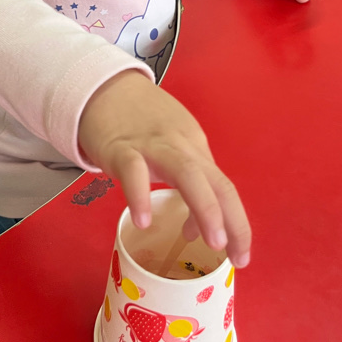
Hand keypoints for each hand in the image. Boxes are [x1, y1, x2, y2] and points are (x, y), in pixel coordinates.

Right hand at [78, 71, 250, 268]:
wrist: (103, 86)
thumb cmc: (139, 123)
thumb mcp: (172, 147)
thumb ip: (187, 184)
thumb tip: (197, 228)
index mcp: (195, 148)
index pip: (224, 187)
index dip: (235, 222)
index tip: (238, 254)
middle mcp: (182, 146)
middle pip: (217, 182)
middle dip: (233, 220)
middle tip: (236, 255)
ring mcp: (152, 146)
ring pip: (187, 174)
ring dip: (205, 209)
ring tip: (212, 242)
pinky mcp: (120, 147)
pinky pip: (134, 171)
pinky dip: (141, 196)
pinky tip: (143, 220)